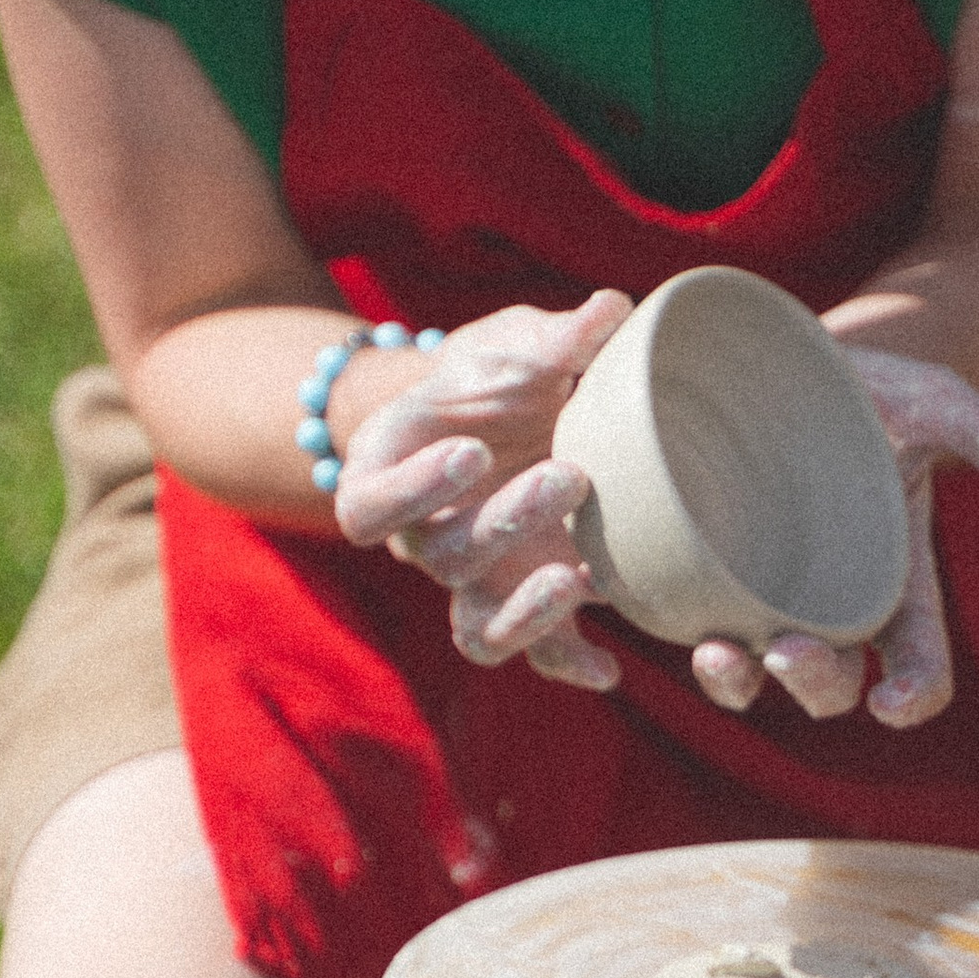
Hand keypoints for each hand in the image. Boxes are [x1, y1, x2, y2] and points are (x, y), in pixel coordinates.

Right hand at [335, 292, 631, 690]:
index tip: (472, 451)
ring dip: (524, 613)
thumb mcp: (519, 347)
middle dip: (503, 523)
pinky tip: (612, 667)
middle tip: (570, 476)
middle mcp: (425, 537)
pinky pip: (536, 655)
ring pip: (477, 628)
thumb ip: (556, 338)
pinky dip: (571, 665)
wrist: (524, 420)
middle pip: (439, 558)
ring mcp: (476, 580)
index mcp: (393, 470)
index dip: (412, 491)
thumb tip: (612, 310)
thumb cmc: (502, 379)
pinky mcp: (527, 603)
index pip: (366, 506)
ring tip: (576, 579)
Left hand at [687, 348, 978, 730]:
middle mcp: (828, 607)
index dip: (912, 695)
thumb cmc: (874, 390)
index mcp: (896, 586)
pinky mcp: (696, 570)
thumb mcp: (934, 403)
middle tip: (789, 654)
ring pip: (752, 676)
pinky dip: (671, 630)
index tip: (894, 701)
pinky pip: (683, 622)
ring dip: (735, 682)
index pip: (918, 665)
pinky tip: (655, 612)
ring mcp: (759, 595)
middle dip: (814, 685)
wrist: (786, 358)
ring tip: (717, 652)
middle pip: (831, 684)